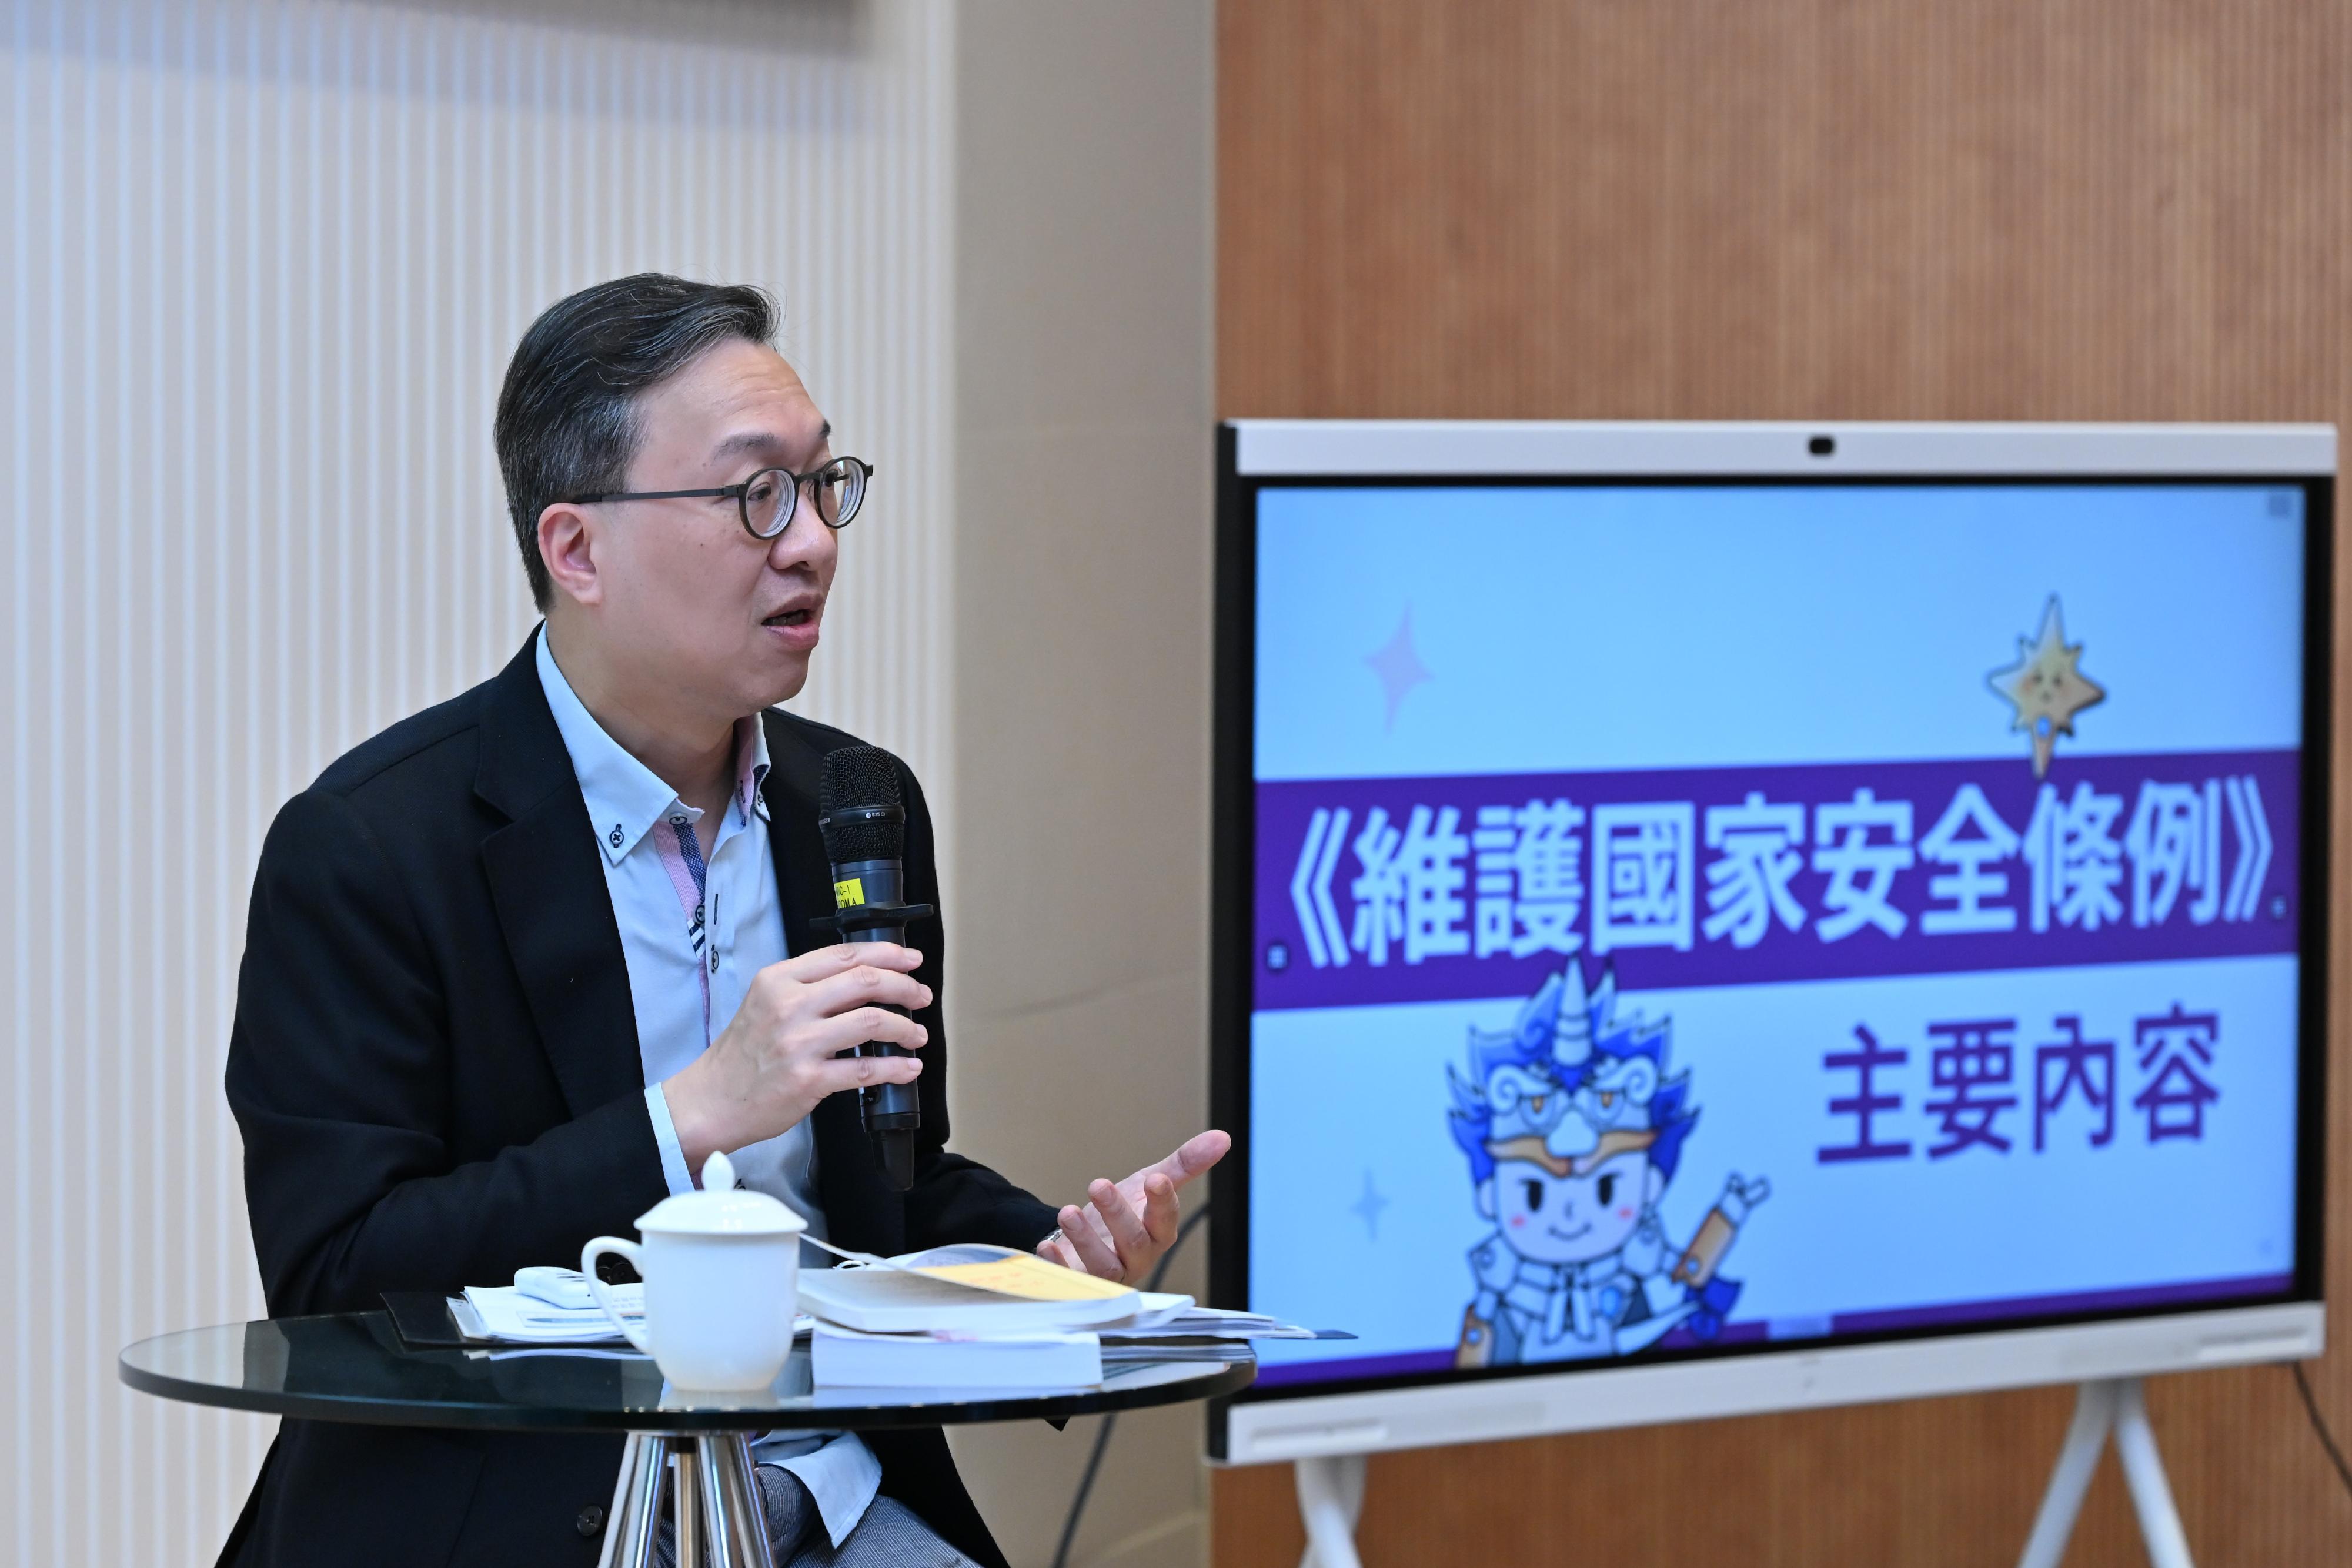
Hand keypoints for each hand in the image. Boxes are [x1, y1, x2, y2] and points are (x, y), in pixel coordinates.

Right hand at [664, 943, 930, 1173]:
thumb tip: (864, 978)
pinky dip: (895, 1068)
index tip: (911, 960)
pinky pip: (864, 1070)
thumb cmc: (742, 1054)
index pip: (844, 955)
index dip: (887, 954)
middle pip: (864, 981)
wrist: (710, 1100)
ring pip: (870, 1021)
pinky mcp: (808, 1080)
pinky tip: (909, 1068)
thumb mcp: (765, 1003)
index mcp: (779, 980)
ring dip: (905, 1027)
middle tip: (921, 997)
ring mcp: (799, 1043)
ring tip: (917, 1035)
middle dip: (904, 986)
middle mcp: (789, 1006)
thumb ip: (807, 987)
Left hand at [1036, 1129, 1229, 1284]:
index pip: (1166, 1221)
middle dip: (1118, 1215)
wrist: (1086, 1241)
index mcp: (1157, 1233)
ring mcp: (1107, 1274)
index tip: (1156, 1180)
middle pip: (1135, 1243)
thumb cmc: (1123, 1215)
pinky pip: (1070, 1281)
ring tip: (1068, 1212)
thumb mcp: (1149, 1184)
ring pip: (1104, 1265)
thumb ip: (1184, 1164)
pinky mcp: (1078, 1283)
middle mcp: (1136, 1258)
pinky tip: (1047, 1245)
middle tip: (1099, 1185)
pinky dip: (1058, 1264)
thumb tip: (1221, 1138)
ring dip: (1086, 1240)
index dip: (1163, 1202)